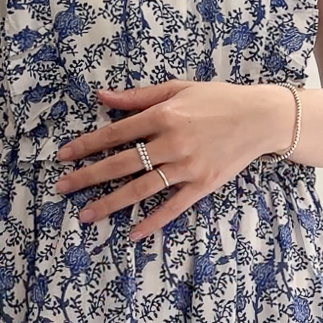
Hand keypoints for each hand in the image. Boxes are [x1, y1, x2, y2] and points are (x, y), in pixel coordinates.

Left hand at [54, 80, 292, 241]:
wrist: (261, 118)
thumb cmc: (218, 99)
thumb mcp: (177, 89)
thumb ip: (138, 96)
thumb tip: (101, 96)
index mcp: (163, 115)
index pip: (114, 133)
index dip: (86, 146)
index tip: (62, 157)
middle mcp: (172, 142)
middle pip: (121, 164)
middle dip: (88, 177)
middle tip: (61, 188)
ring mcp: (187, 167)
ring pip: (141, 189)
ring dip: (110, 203)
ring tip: (86, 216)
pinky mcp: (203, 185)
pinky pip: (173, 207)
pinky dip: (153, 221)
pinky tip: (132, 232)